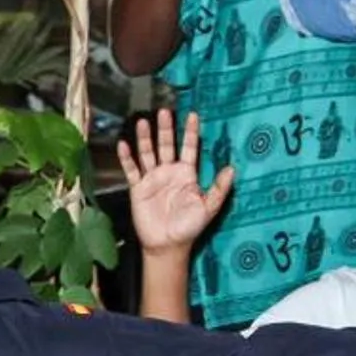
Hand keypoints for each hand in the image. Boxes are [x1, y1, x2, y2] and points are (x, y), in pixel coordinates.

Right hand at [113, 109, 232, 255]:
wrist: (168, 244)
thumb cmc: (189, 227)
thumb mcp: (208, 207)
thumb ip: (220, 189)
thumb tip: (232, 169)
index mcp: (187, 174)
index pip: (189, 148)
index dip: (191, 132)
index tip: (193, 115)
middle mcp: (169, 172)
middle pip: (167, 145)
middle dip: (166, 129)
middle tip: (164, 111)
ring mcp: (153, 178)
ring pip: (148, 153)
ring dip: (145, 138)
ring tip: (144, 122)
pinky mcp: (138, 188)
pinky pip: (131, 170)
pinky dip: (127, 158)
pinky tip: (123, 144)